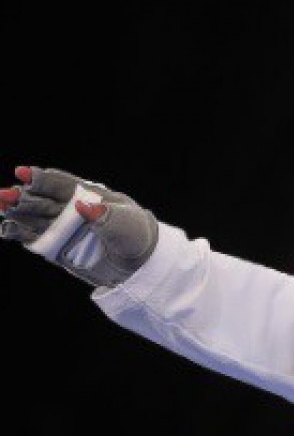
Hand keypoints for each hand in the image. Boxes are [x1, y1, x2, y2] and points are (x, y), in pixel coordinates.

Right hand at [1, 166, 158, 286]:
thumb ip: (107, 216)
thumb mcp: (127, 225)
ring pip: (34, 217)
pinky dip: (20, 233)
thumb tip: (84, 206)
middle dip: (23, 196)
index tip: (23, 172)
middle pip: (43, 200)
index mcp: (90, 195)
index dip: (43, 179)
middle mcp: (71, 208)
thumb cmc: (136, 236)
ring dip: (16, 212)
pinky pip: (34, 238)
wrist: (138, 263)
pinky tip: (7, 228)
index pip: (63, 184)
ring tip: (1, 205)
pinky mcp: (55, 246)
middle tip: (3, 194)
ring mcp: (62, 227)